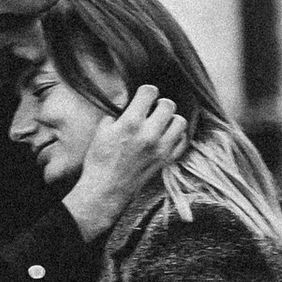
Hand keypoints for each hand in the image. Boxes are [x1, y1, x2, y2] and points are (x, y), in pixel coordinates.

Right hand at [66, 84, 189, 239]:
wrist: (106, 190)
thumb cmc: (99, 160)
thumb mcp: (102, 130)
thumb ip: (117, 111)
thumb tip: (127, 99)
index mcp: (131, 122)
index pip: (150, 92)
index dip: (146, 91)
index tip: (143, 96)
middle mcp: (149, 133)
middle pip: (168, 105)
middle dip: (160, 103)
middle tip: (152, 109)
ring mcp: (160, 148)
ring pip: (180, 122)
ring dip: (171, 119)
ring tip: (161, 123)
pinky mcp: (166, 160)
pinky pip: (182, 141)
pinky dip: (177, 136)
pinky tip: (166, 136)